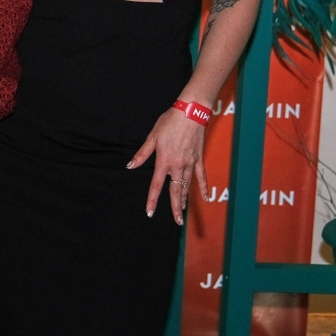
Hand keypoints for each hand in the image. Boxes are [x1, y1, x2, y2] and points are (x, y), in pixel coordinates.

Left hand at [129, 107, 205, 225]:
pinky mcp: (198, 159)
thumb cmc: (169, 122)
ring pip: (186, 186)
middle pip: (175, 191)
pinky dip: (203, 187)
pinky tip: (204, 198)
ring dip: (184, 199)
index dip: (152, 200)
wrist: (191, 113)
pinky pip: (201, 177)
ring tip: (182, 212)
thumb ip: (142, 154)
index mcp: (164, 161)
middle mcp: (177, 165)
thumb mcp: (152, 137)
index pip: (156, 185)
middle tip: (177, 221)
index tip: (150, 212)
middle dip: (175, 208)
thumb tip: (130, 166)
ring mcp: (190, 163)